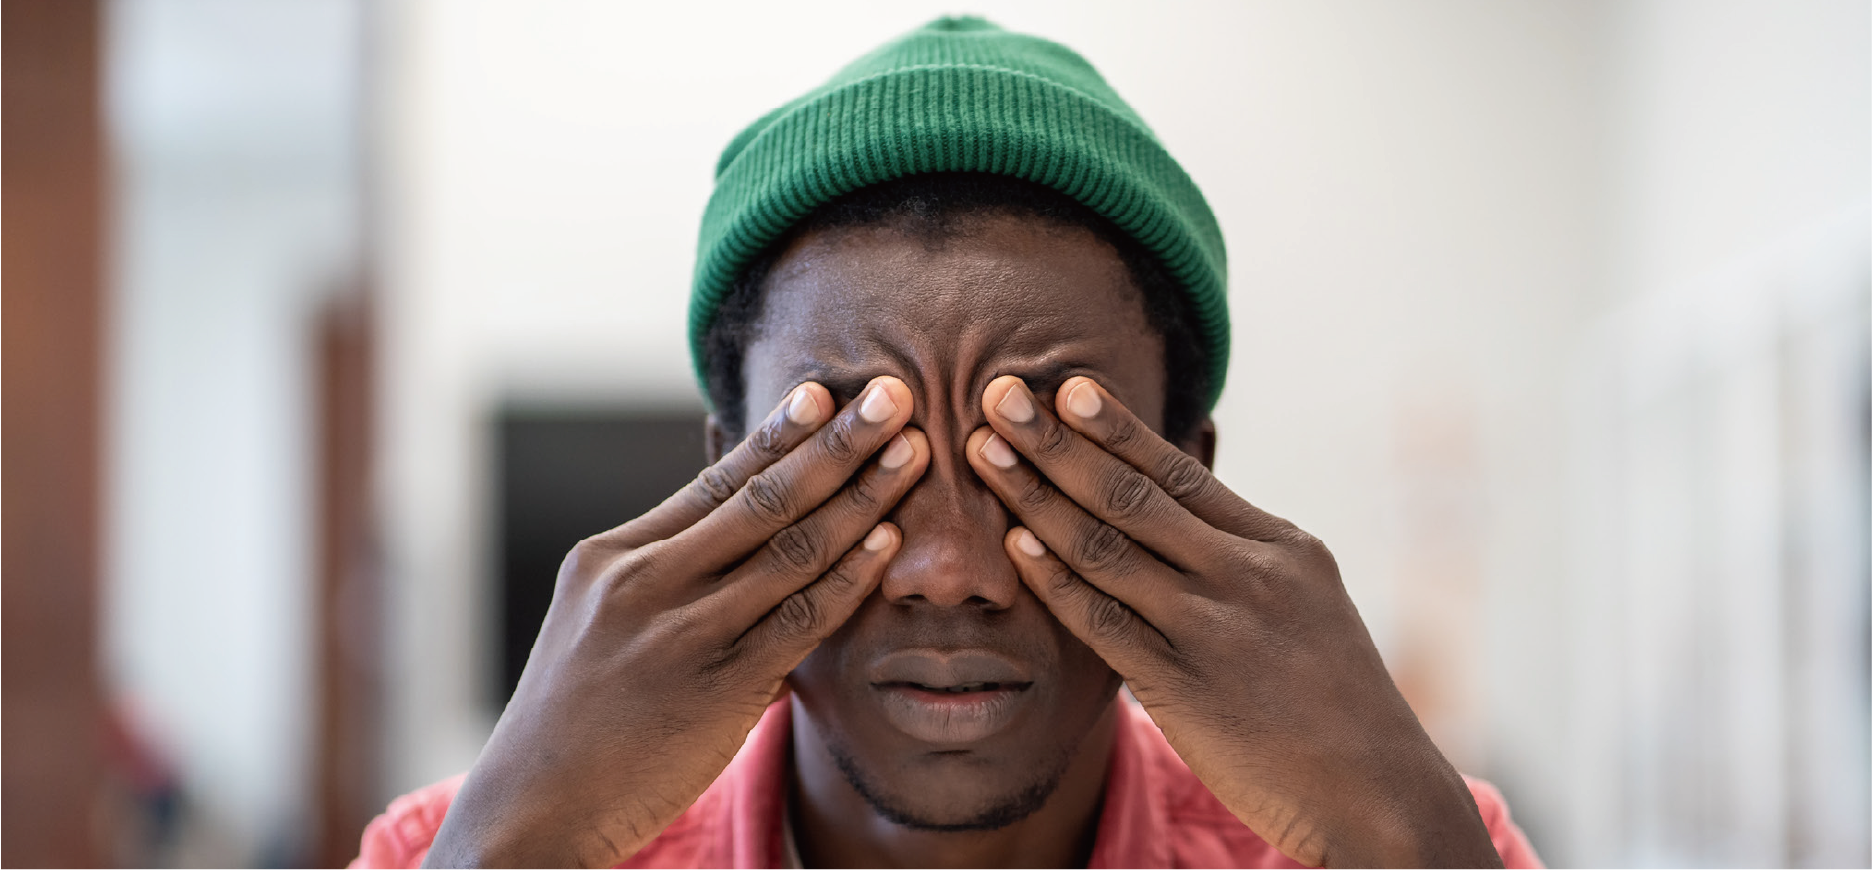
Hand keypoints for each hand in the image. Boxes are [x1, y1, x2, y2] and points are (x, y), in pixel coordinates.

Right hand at [425, 378, 928, 867]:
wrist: (534, 807)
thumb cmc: (577, 718)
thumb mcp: (597, 619)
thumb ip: (663, 568)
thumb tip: (729, 516)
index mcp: (611, 558)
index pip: (711, 482)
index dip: (777, 435)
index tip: (827, 392)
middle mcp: (643, 583)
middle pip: (760, 498)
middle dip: (836, 444)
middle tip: (894, 396)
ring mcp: (681, 634)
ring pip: (790, 550)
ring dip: (860, 497)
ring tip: (910, 453)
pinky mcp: (717, 688)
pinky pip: (801, 619)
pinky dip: (849, 575)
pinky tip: (887, 541)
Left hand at [967, 376, 1500, 868]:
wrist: (1376, 791)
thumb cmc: (1335, 700)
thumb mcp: (1308, 602)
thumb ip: (1245, 556)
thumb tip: (1184, 510)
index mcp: (1279, 546)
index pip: (1182, 472)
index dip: (1116, 428)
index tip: (1067, 386)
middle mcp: (1246, 573)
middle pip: (1133, 493)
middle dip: (1057, 441)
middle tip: (999, 394)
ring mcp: (1213, 627)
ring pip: (1106, 545)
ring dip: (1036, 496)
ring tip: (985, 453)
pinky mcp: (1183, 685)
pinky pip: (1103, 620)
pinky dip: (1055, 579)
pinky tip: (1015, 547)